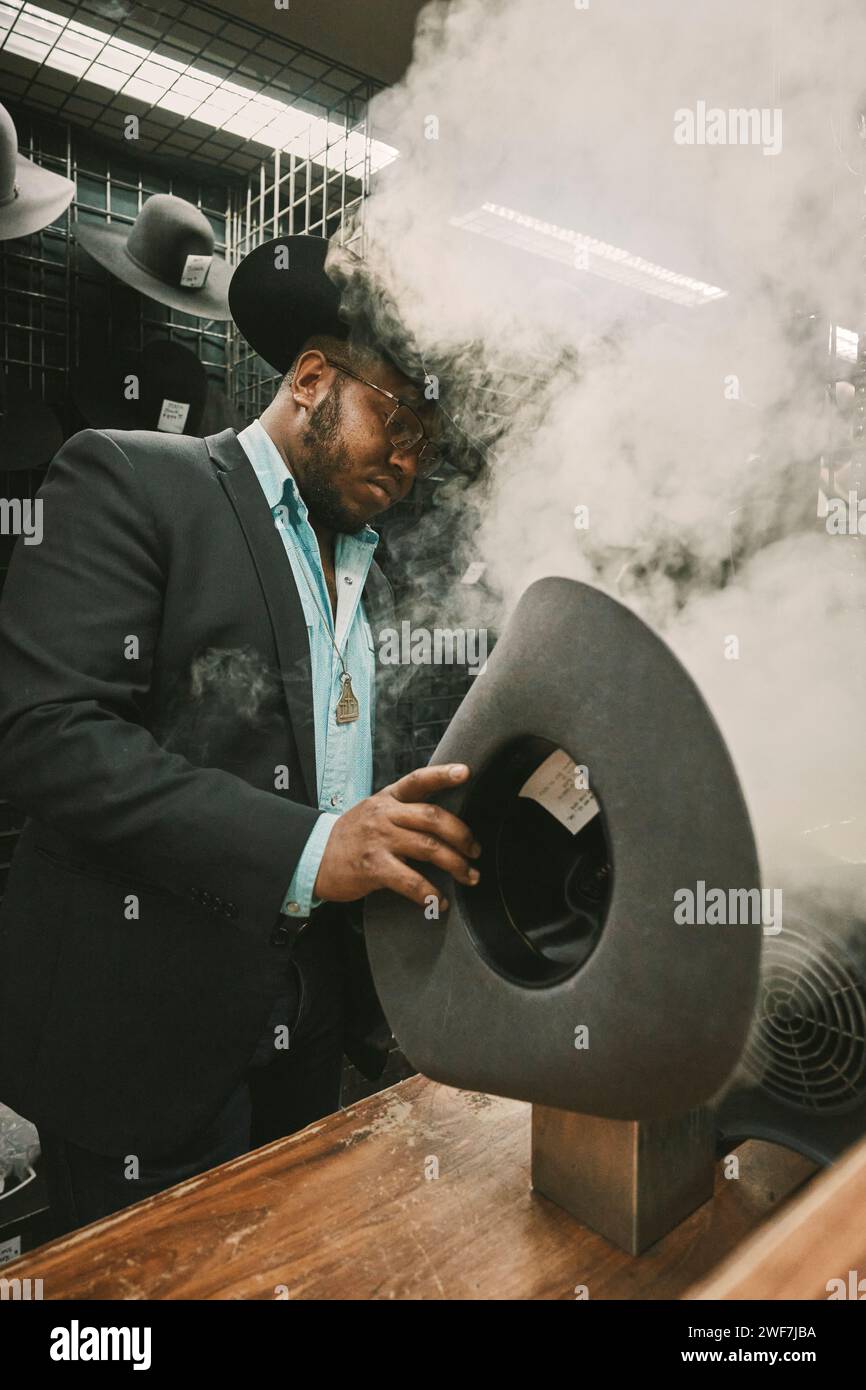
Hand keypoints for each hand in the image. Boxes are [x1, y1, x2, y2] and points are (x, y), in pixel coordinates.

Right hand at [313, 763, 480, 912]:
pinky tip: (439, 902)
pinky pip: (411, 881)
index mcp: (388, 798)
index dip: (442, 775)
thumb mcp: (374, 811)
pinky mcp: (373, 867)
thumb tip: (443, 822)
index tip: (466, 772)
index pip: (418, 780)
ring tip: (469, 877)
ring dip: (456, 865)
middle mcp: (385, 815)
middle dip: (462, 835)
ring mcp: (379, 840)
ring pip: (429, 849)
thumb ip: (404, 811)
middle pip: (434, 818)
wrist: (313, 857)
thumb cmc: (351, 837)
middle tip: (475, 851)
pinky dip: (430, 894)